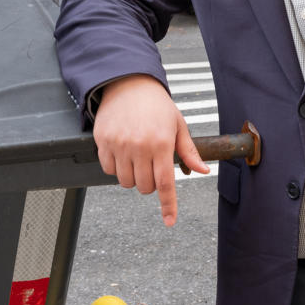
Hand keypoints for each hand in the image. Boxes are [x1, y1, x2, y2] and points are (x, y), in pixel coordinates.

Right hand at [93, 74, 208, 226]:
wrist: (128, 83)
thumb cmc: (156, 104)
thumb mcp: (177, 124)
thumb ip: (189, 150)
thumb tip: (202, 170)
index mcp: (161, 143)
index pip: (165, 184)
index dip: (167, 205)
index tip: (169, 221)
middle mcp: (140, 146)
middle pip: (144, 186)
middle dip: (150, 183)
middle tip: (151, 164)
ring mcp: (119, 145)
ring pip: (125, 182)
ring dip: (132, 177)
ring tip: (137, 157)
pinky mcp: (103, 142)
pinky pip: (108, 170)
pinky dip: (115, 168)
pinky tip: (122, 152)